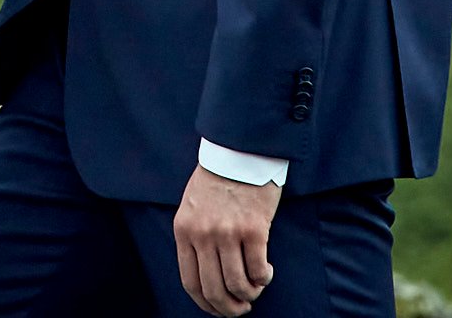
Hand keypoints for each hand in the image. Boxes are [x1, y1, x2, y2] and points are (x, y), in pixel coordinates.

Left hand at [174, 164, 277, 313]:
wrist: (240, 149)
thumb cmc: (217, 178)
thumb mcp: (192, 205)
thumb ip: (194, 237)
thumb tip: (207, 277)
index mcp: (184, 229)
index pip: (190, 282)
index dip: (206, 304)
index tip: (218, 310)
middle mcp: (203, 234)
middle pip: (214, 290)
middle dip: (229, 308)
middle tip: (241, 308)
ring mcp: (228, 232)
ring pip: (238, 285)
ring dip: (249, 294)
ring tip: (255, 288)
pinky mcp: (253, 228)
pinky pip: (258, 271)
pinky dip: (264, 278)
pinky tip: (267, 272)